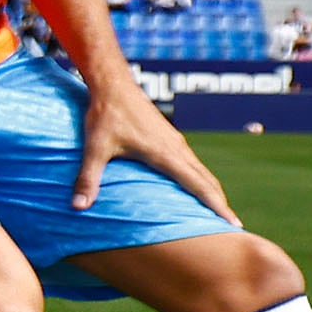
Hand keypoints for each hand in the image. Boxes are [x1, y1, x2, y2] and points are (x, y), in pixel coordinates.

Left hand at [77, 73, 230, 222]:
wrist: (113, 84)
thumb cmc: (105, 114)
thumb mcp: (95, 147)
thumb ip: (88, 178)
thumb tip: (77, 207)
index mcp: (166, 154)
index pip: (199, 185)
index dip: (217, 206)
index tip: (234, 223)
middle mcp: (177, 148)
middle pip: (208, 180)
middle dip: (220, 203)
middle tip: (234, 227)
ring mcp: (176, 142)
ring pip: (202, 171)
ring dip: (211, 191)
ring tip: (218, 212)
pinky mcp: (170, 138)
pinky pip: (192, 163)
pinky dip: (201, 179)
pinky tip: (196, 188)